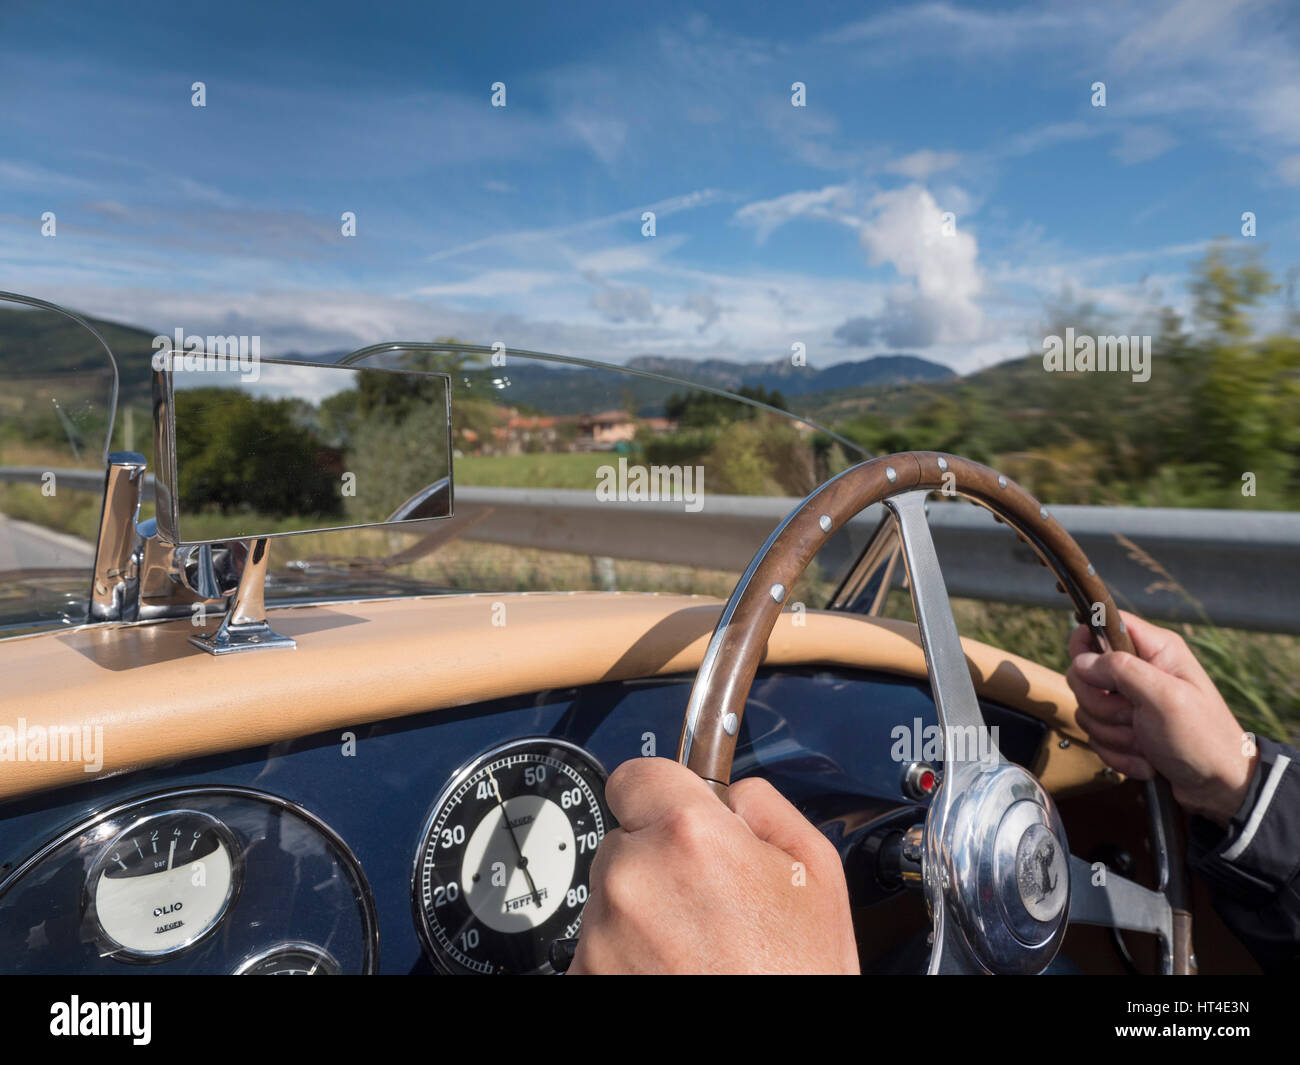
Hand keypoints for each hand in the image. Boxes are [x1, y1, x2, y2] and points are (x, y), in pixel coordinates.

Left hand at [569, 757, 858, 973]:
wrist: (776, 1063)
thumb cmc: (798, 977)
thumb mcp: (817, 873)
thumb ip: (764, 807)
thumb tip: (731, 792)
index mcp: (690, 836)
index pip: (638, 774)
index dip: (663, 795)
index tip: (677, 817)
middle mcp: (634, 878)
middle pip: (625, 840)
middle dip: (659, 861)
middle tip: (709, 905)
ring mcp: (602, 935)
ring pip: (610, 897)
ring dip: (641, 914)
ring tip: (697, 951)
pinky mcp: (583, 979)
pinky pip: (597, 948)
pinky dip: (625, 960)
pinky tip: (674, 977)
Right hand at [1065, 610, 1257, 826]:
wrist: (1219, 787)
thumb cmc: (1202, 738)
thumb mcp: (1164, 698)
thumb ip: (1120, 670)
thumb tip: (1081, 661)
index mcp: (1155, 651)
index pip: (1104, 624)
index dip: (1087, 644)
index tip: (1090, 672)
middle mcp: (1140, 671)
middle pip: (1086, 671)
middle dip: (1102, 703)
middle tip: (1132, 717)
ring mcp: (1130, 701)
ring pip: (1088, 707)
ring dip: (1112, 733)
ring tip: (1145, 742)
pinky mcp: (1123, 728)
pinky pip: (1096, 735)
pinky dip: (1117, 752)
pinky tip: (1145, 758)